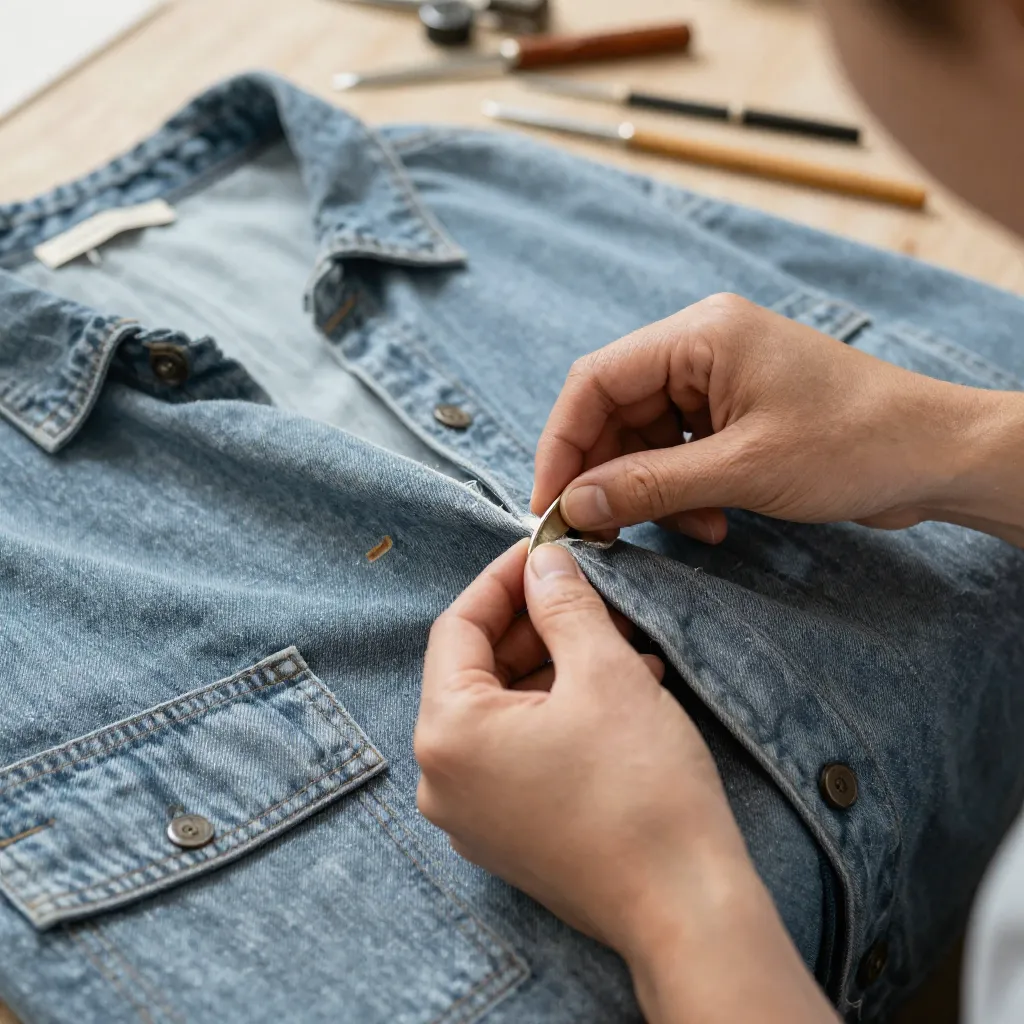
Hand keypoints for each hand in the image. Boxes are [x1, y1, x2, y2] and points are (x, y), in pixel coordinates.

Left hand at [416, 540, 835, 1022]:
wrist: (686, 909)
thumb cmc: (641, 791)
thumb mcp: (604, 672)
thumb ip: (564, 605)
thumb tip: (543, 562)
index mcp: (447, 733)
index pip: (458, 627)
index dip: (503, 580)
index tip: (543, 550)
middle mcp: (443, 777)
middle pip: (479, 669)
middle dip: (539, 624)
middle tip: (592, 594)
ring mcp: (473, 813)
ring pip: (505, 709)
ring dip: (559, 666)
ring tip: (623, 641)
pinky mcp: (508, 833)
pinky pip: (520, 751)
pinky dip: (561, 712)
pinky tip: (621, 691)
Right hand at [532, 292, 1020, 543]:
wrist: (938, 457)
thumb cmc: (855, 443)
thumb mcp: (742, 470)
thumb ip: (650, 486)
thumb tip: (575, 502)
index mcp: (699, 335)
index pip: (596, 381)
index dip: (563, 444)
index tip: (550, 502)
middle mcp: (702, 348)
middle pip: (617, 412)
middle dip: (608, 474)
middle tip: (600, 530)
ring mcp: (720, 381)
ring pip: (647, 439)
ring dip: (652, 492)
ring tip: (687, 529)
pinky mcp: (736, 415)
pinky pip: (681, 454)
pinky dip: (683, 493)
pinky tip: (714, 524)